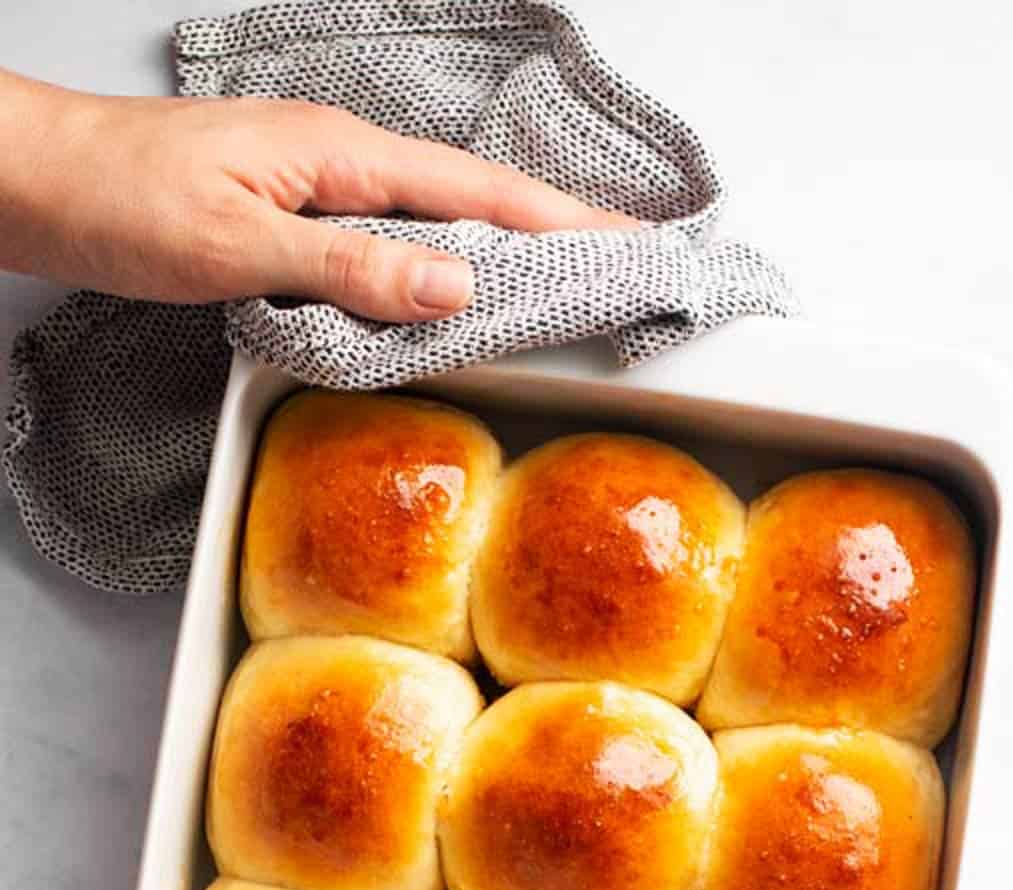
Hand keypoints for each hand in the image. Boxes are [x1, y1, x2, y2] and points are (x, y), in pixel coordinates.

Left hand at [0, 69, 634, 318]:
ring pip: (433, 217)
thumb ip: (350, 267)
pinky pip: (389, 236)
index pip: (476, 193)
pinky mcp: (290, 209)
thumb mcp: (239, 246)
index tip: (630, 247)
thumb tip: (456, 284)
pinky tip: (454, 288)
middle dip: (554, 230)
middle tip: (626, 266)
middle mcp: (337, 160)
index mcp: (338, 156)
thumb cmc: (120, 200)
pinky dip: (439, 260)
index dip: (560, 225)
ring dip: (503, 247)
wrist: (35, 179)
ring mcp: (315, 182)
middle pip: (471, 197)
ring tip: (568, 281)